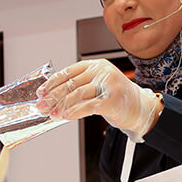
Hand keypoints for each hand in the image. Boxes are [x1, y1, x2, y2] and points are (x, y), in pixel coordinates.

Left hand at [36, 59, 161, 140]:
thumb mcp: (97, 87)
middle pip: (71, 83)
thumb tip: (53, 98)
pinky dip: (75, 112)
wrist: (140, 109)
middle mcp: (102, 72)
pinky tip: (66, 116)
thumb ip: (79, 88)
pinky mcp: (113, 100)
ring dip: (62, 105)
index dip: (52, 82)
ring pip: (78, 94)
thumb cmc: (116, 99)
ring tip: (52, 114)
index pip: (69, 71)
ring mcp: (109, 84)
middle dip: (53, 96)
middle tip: (42, 106)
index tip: (41, 92)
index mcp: (96, 65)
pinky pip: (88, 106)